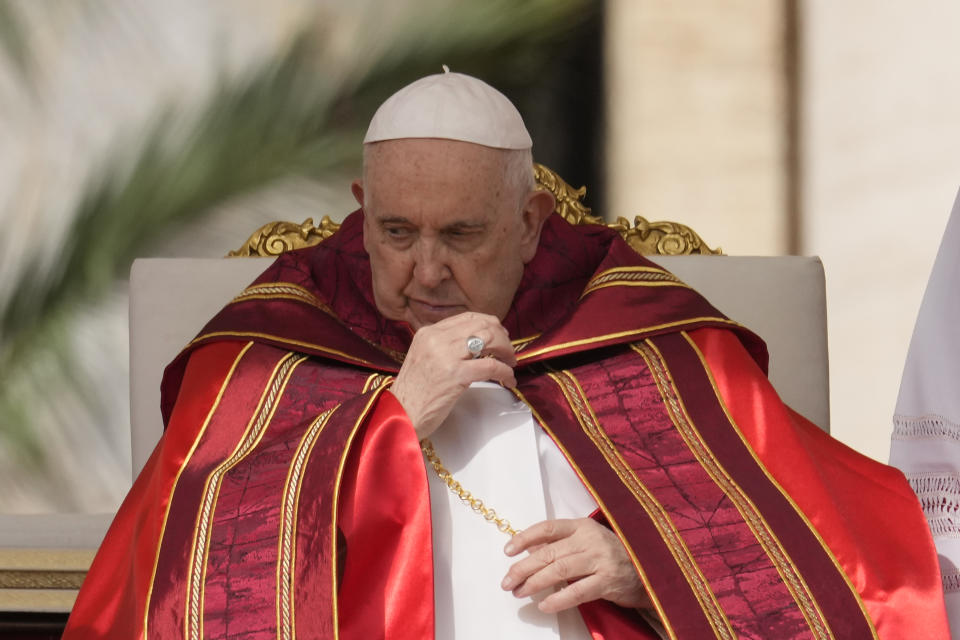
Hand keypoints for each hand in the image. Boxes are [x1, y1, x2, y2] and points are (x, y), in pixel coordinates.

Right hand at [390, 311, 516, 439]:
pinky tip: (508, 380)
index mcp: (427, 333)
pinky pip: (491, 366)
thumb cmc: (413, 393)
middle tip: (509, 351)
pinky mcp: (455, 375)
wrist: (399, 415)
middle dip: (502, 336)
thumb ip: (443, 346)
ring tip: (510, 363)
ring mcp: (445, 356)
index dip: (489, 324)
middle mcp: (436, 339)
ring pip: (489, 339)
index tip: (500, 335)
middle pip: (481, 325)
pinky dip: (505, 372)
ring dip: (506, 351)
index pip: (467, 317)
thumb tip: (475, 341)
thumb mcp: (423, 358)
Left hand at [500, 518, 649, 612]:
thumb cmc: (612, 555)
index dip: (524, 538)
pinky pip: (577, 591)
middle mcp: (590, 539)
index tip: (507, 551)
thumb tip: (529, 550)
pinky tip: (544, 605)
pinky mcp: (608, 581)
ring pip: (559, 570)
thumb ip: (562, 544)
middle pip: (549, 552)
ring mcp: (600, 559)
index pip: (547, 528)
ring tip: (519, 592)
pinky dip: (558, 599)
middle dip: (523, 567)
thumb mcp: (587, 541)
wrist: (649, 570)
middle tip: (507, 581)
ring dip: (535, 583)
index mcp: (582, 526)